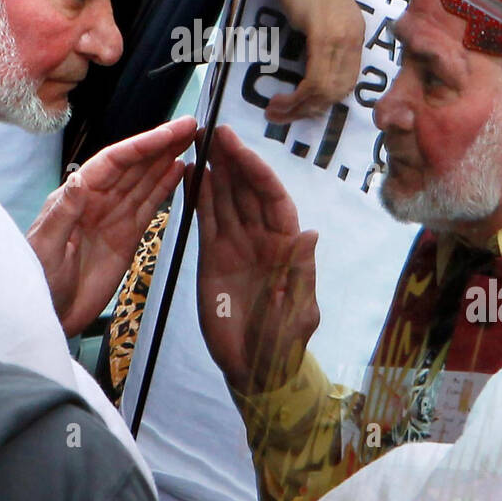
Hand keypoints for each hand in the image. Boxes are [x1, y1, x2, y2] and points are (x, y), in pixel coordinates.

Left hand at [27, 116, 194, 336]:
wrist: (49, 316)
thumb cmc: (37, 281)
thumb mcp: (46, 247)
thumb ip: (64, 213)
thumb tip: (79, 179)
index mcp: (76, 195)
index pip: (114, 161)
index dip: (143, 144)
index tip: (170, 131)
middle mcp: (97, 200)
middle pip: (134, 164)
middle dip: (161, 144)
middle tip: (192, 126)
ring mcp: (113, 217)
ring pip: (144, 180)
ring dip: (167, 159)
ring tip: (192, 140)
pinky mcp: (127, 237)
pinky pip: (148, 205)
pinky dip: (165, 187)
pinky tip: (180, 171)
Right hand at [196, 125, 320, 393]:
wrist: (254, 369)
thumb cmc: (283, 343)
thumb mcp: (298, 312)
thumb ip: (301, 273)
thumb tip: (310, 233)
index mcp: (286, 245)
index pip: (272, 198)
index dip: (256, 171)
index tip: (238, 147)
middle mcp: (262, 237)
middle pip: (247, 190)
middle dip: (233, 159)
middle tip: (213, 131)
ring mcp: (236, 244)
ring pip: (226, 198)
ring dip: (215, 169)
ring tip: (198, 141)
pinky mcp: (213, 256)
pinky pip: (206, 219)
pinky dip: (199, 196)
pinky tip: (191, 174)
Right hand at [265, 0, 364, 123]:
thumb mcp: (317, 13)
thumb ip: (320, 39)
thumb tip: (306, 71)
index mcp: (355, 34)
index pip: (347, 83)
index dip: (324, 103)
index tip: (300, 110)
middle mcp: (354, 37)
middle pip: (339, 91)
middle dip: (310, 111)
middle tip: (283, 116)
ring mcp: (342, 34)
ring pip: (327, 90)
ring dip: (299, 108)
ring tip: (275, 111)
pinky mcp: (324, 31)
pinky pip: (316, 77)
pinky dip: (298, 96)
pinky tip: (278, 100)